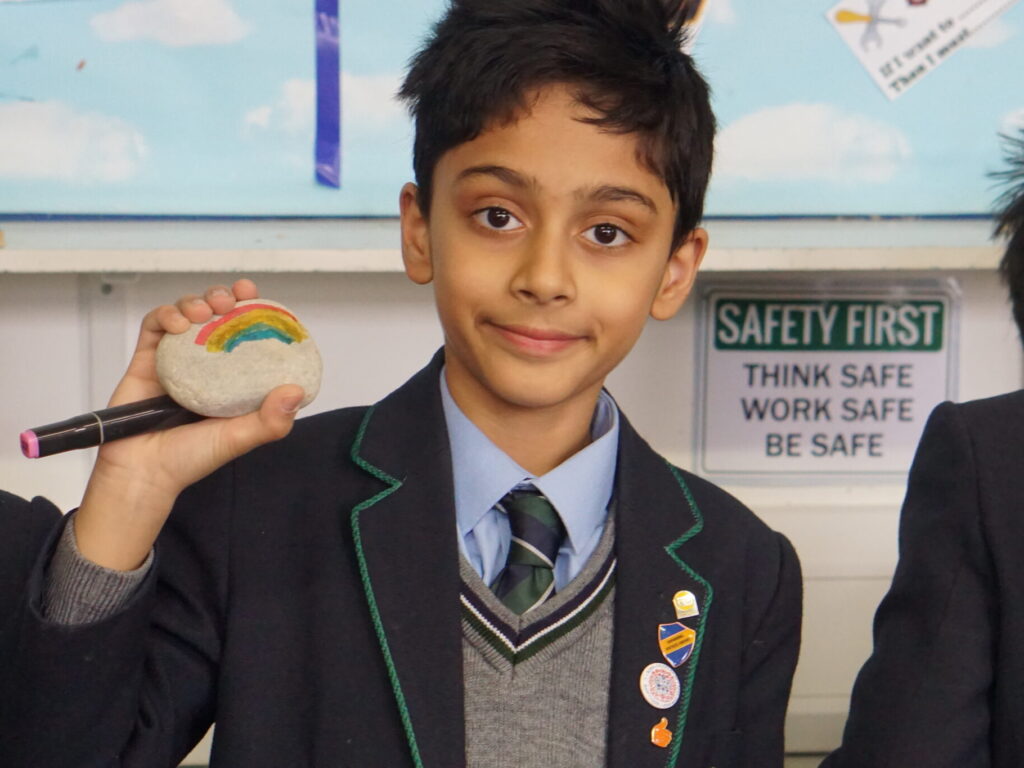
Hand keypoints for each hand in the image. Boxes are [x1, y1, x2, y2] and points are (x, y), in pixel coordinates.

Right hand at [75, 279, 302, 569]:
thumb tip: (297, 391)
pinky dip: (166, 315)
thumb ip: (270, 420)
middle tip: (231, 301)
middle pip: (217, 313)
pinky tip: (177, 323)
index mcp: (233, 376)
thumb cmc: (192, 458)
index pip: (247, 332)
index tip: (258, 295)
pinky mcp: (146, 359)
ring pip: (187, 312)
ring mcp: (176, 358)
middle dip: (225, 297)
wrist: (142, 472)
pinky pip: (154, 325)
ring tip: (203, 311)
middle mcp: (206, 363)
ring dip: (196, 301)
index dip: (255, 309)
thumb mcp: (239, 438)